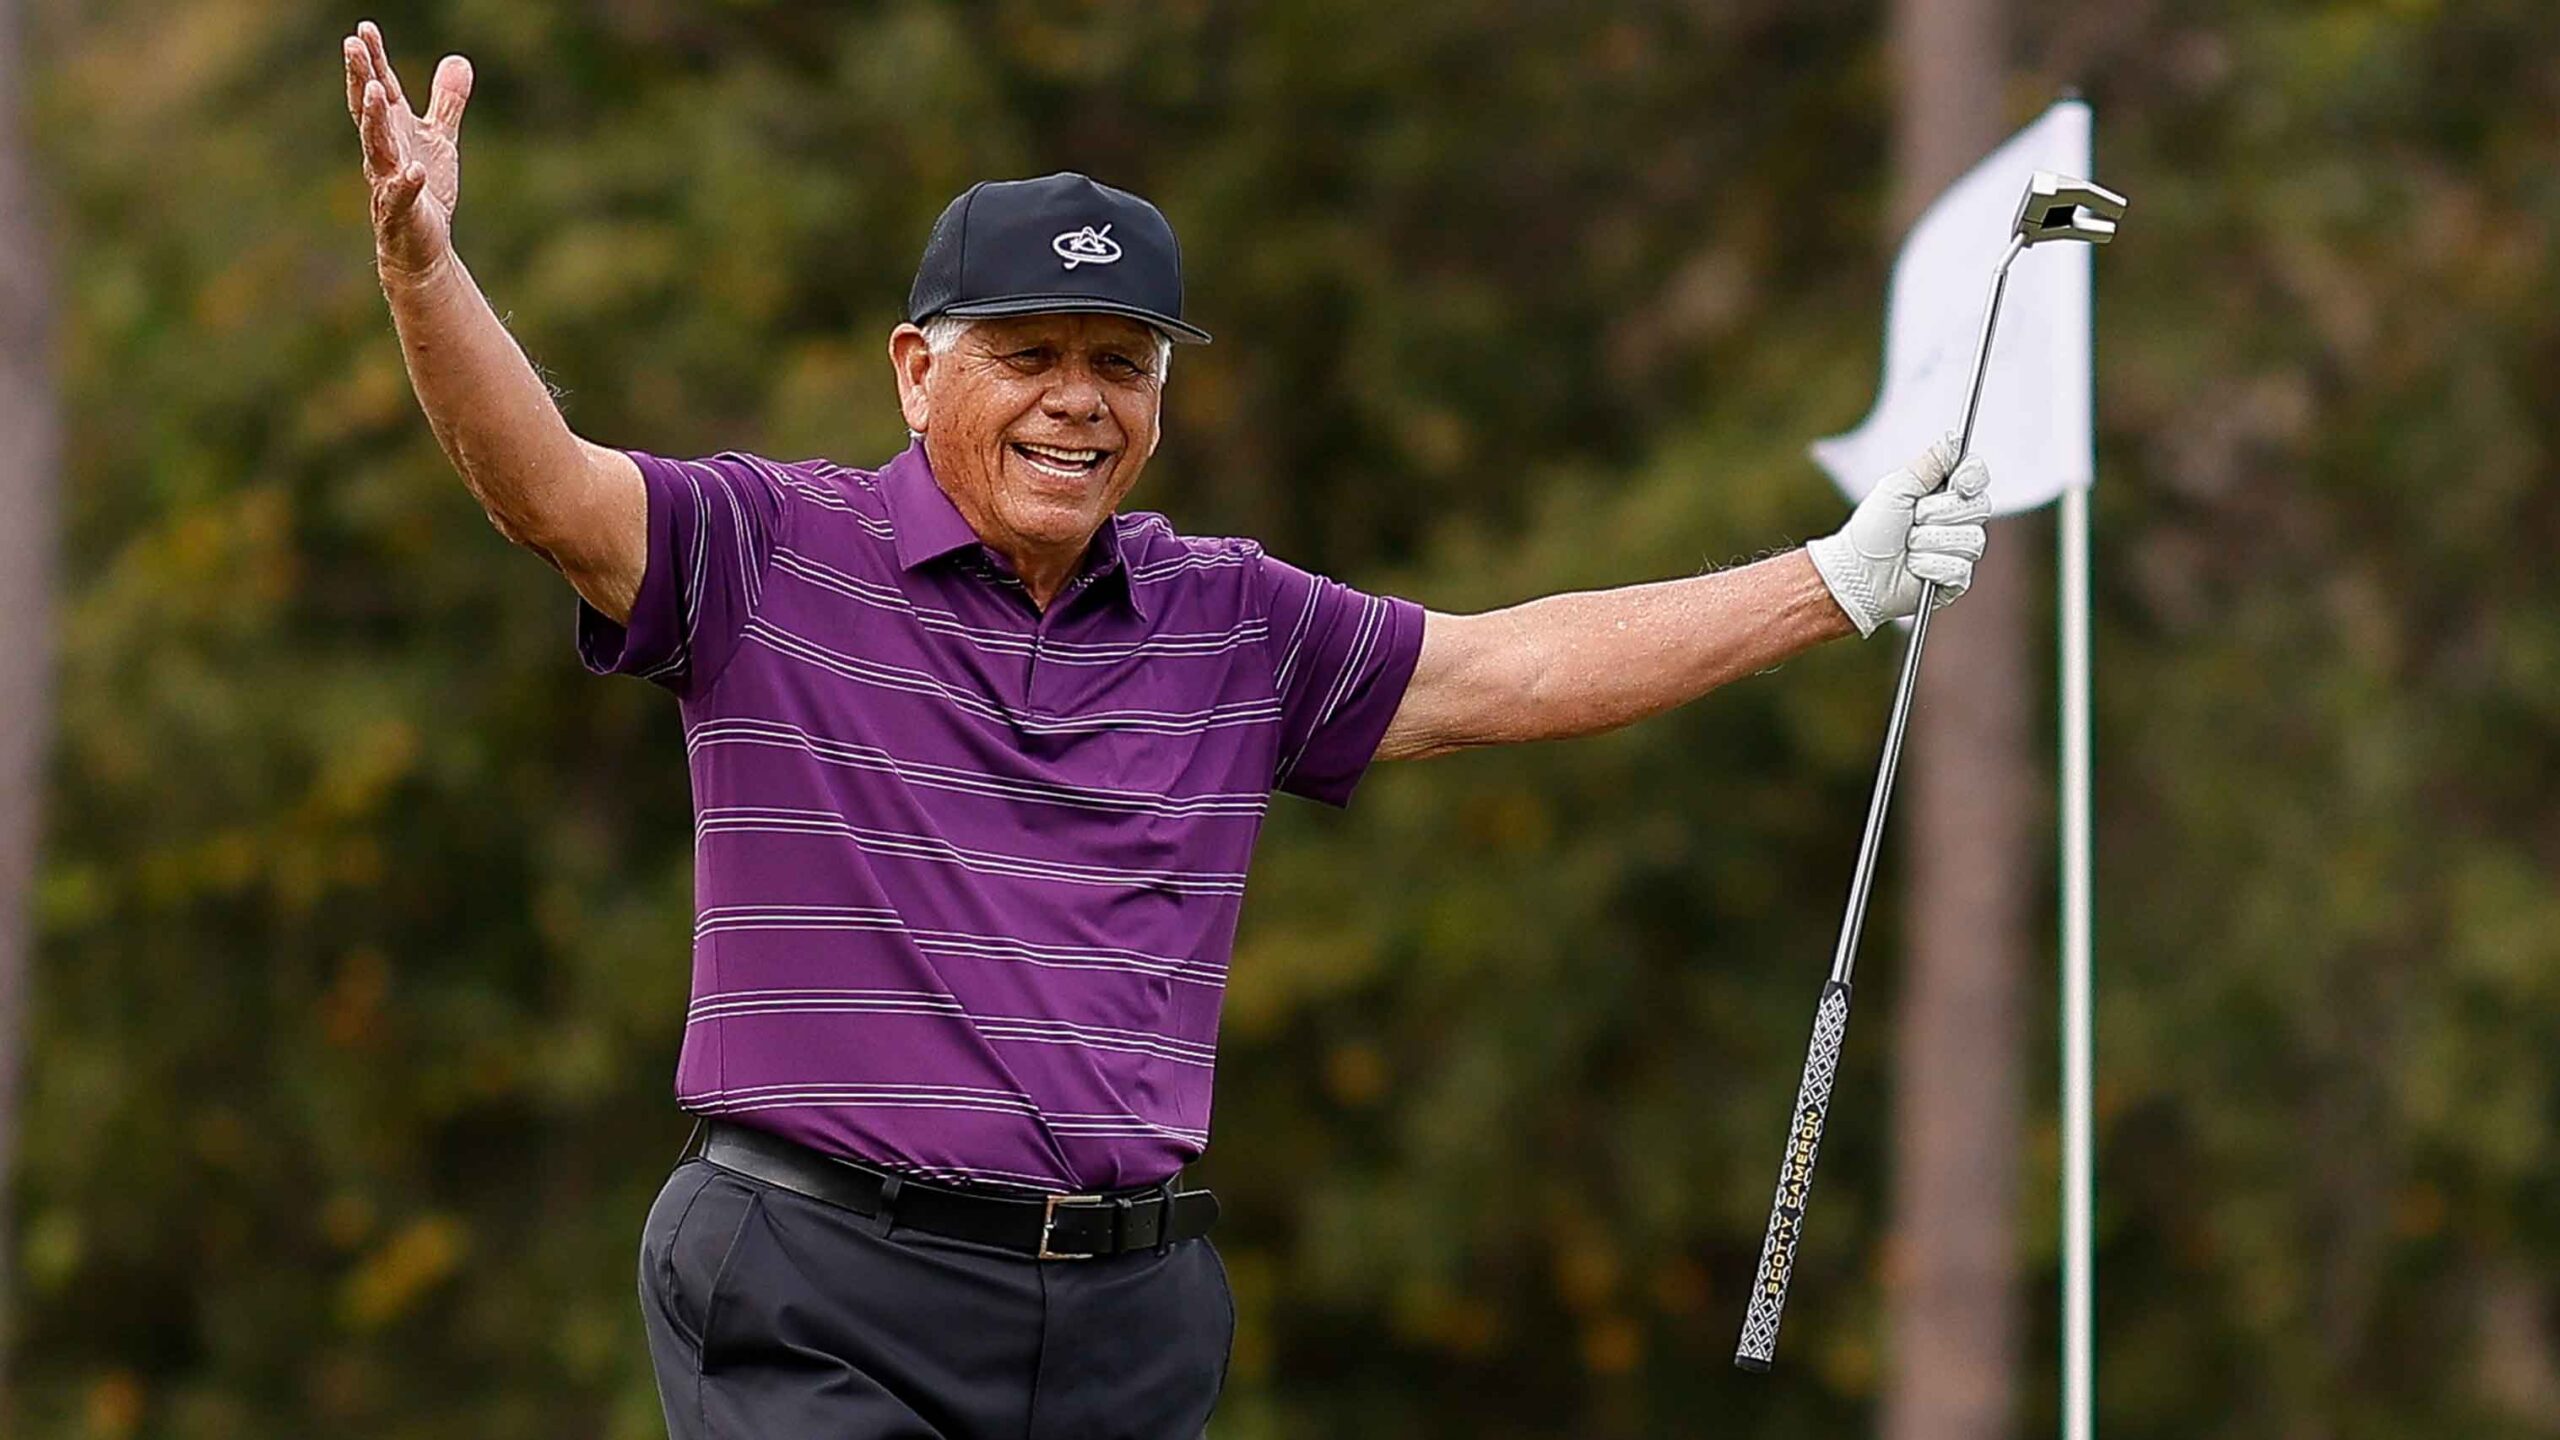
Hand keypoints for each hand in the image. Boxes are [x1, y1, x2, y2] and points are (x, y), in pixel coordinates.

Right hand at [343, 21, 473, 281]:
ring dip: (374, 119)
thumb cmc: (424, 190)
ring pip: (376, 147)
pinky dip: (407, 182)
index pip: (379, 89)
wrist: (422, 246)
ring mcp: (387, 181)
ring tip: (375, 90)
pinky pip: (401, 195)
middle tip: (352, 46)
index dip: (372, 60)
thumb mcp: (440, 139)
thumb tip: (458, 60)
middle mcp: (383, 152)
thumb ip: (446, 102)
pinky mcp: (401, 212)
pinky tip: (415, 170)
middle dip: (361, 77)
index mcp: (392, 131)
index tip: (364, 29)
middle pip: (368, 110)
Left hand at [1806, 434, 1990, 637]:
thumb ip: (1929, 464)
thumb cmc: (1872, 529)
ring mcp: (1959, 549)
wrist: (1857, 571)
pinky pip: (1959, 568)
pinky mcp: (1956, 578)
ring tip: (1908, 546)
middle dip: (1938, 513)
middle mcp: (1958, 519)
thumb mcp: (1897, 488)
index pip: (1977, 476)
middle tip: (1913, 519)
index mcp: (1944, 493)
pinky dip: (1929, 566)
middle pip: (1979, 507)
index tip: (1959, 484)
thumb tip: (1955, 437)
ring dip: (1929, 542)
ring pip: (1970, 540)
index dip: (1972, 478)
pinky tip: (1914, 567)